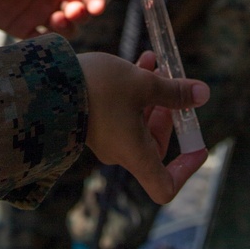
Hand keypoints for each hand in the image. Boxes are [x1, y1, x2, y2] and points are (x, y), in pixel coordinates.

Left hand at [0, 0, 105, 36]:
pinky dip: (48, 44)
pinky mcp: (22, 29)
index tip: (98, 8)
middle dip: (81, 14)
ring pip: (64, 28)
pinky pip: (41, 41)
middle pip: (79, 12)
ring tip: (55, 21)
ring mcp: (38, 14)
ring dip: (66, 28)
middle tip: (72, 13)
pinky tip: (44, 40)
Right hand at [80, 50, 208, 203]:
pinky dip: (134, 92)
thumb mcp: (143, 84)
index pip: (165, 187)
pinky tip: (140, 61)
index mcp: (135, 155)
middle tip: (175, 85)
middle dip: (169, 113)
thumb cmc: (98, 88)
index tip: (198, 145)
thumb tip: (203, 94)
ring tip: (156, 62)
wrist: (46, 81)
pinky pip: (121, 112)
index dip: (186, 169)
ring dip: (152, 95)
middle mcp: (121, 152)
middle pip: (156, 144)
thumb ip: (175, 92)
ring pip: (138, 121)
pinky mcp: (93, 121)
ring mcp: (106, 138)